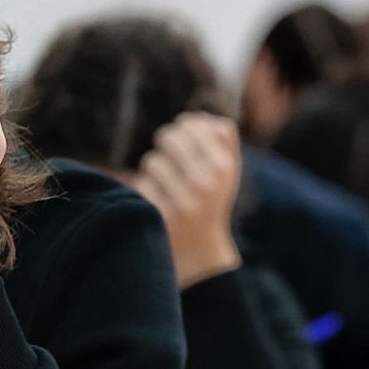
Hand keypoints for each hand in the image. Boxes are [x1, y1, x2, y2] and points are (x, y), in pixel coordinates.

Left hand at [133, 112, 242, 288]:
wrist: (200, 251)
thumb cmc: (212, 202)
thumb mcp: (228, 173)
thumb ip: (223, 140)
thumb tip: (200, 117)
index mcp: (222, 167)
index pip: (189, 125)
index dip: (181, 128)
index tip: (182, 138)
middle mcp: (204, 183)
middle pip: (168, 138)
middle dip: (165, 145)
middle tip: (169, 155)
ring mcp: (180, 202)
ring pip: (151, 162)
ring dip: (154, 171)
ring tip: (167, 185)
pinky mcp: (159, 217)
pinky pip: (140, 185)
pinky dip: (146, 191)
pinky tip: (159, 203)